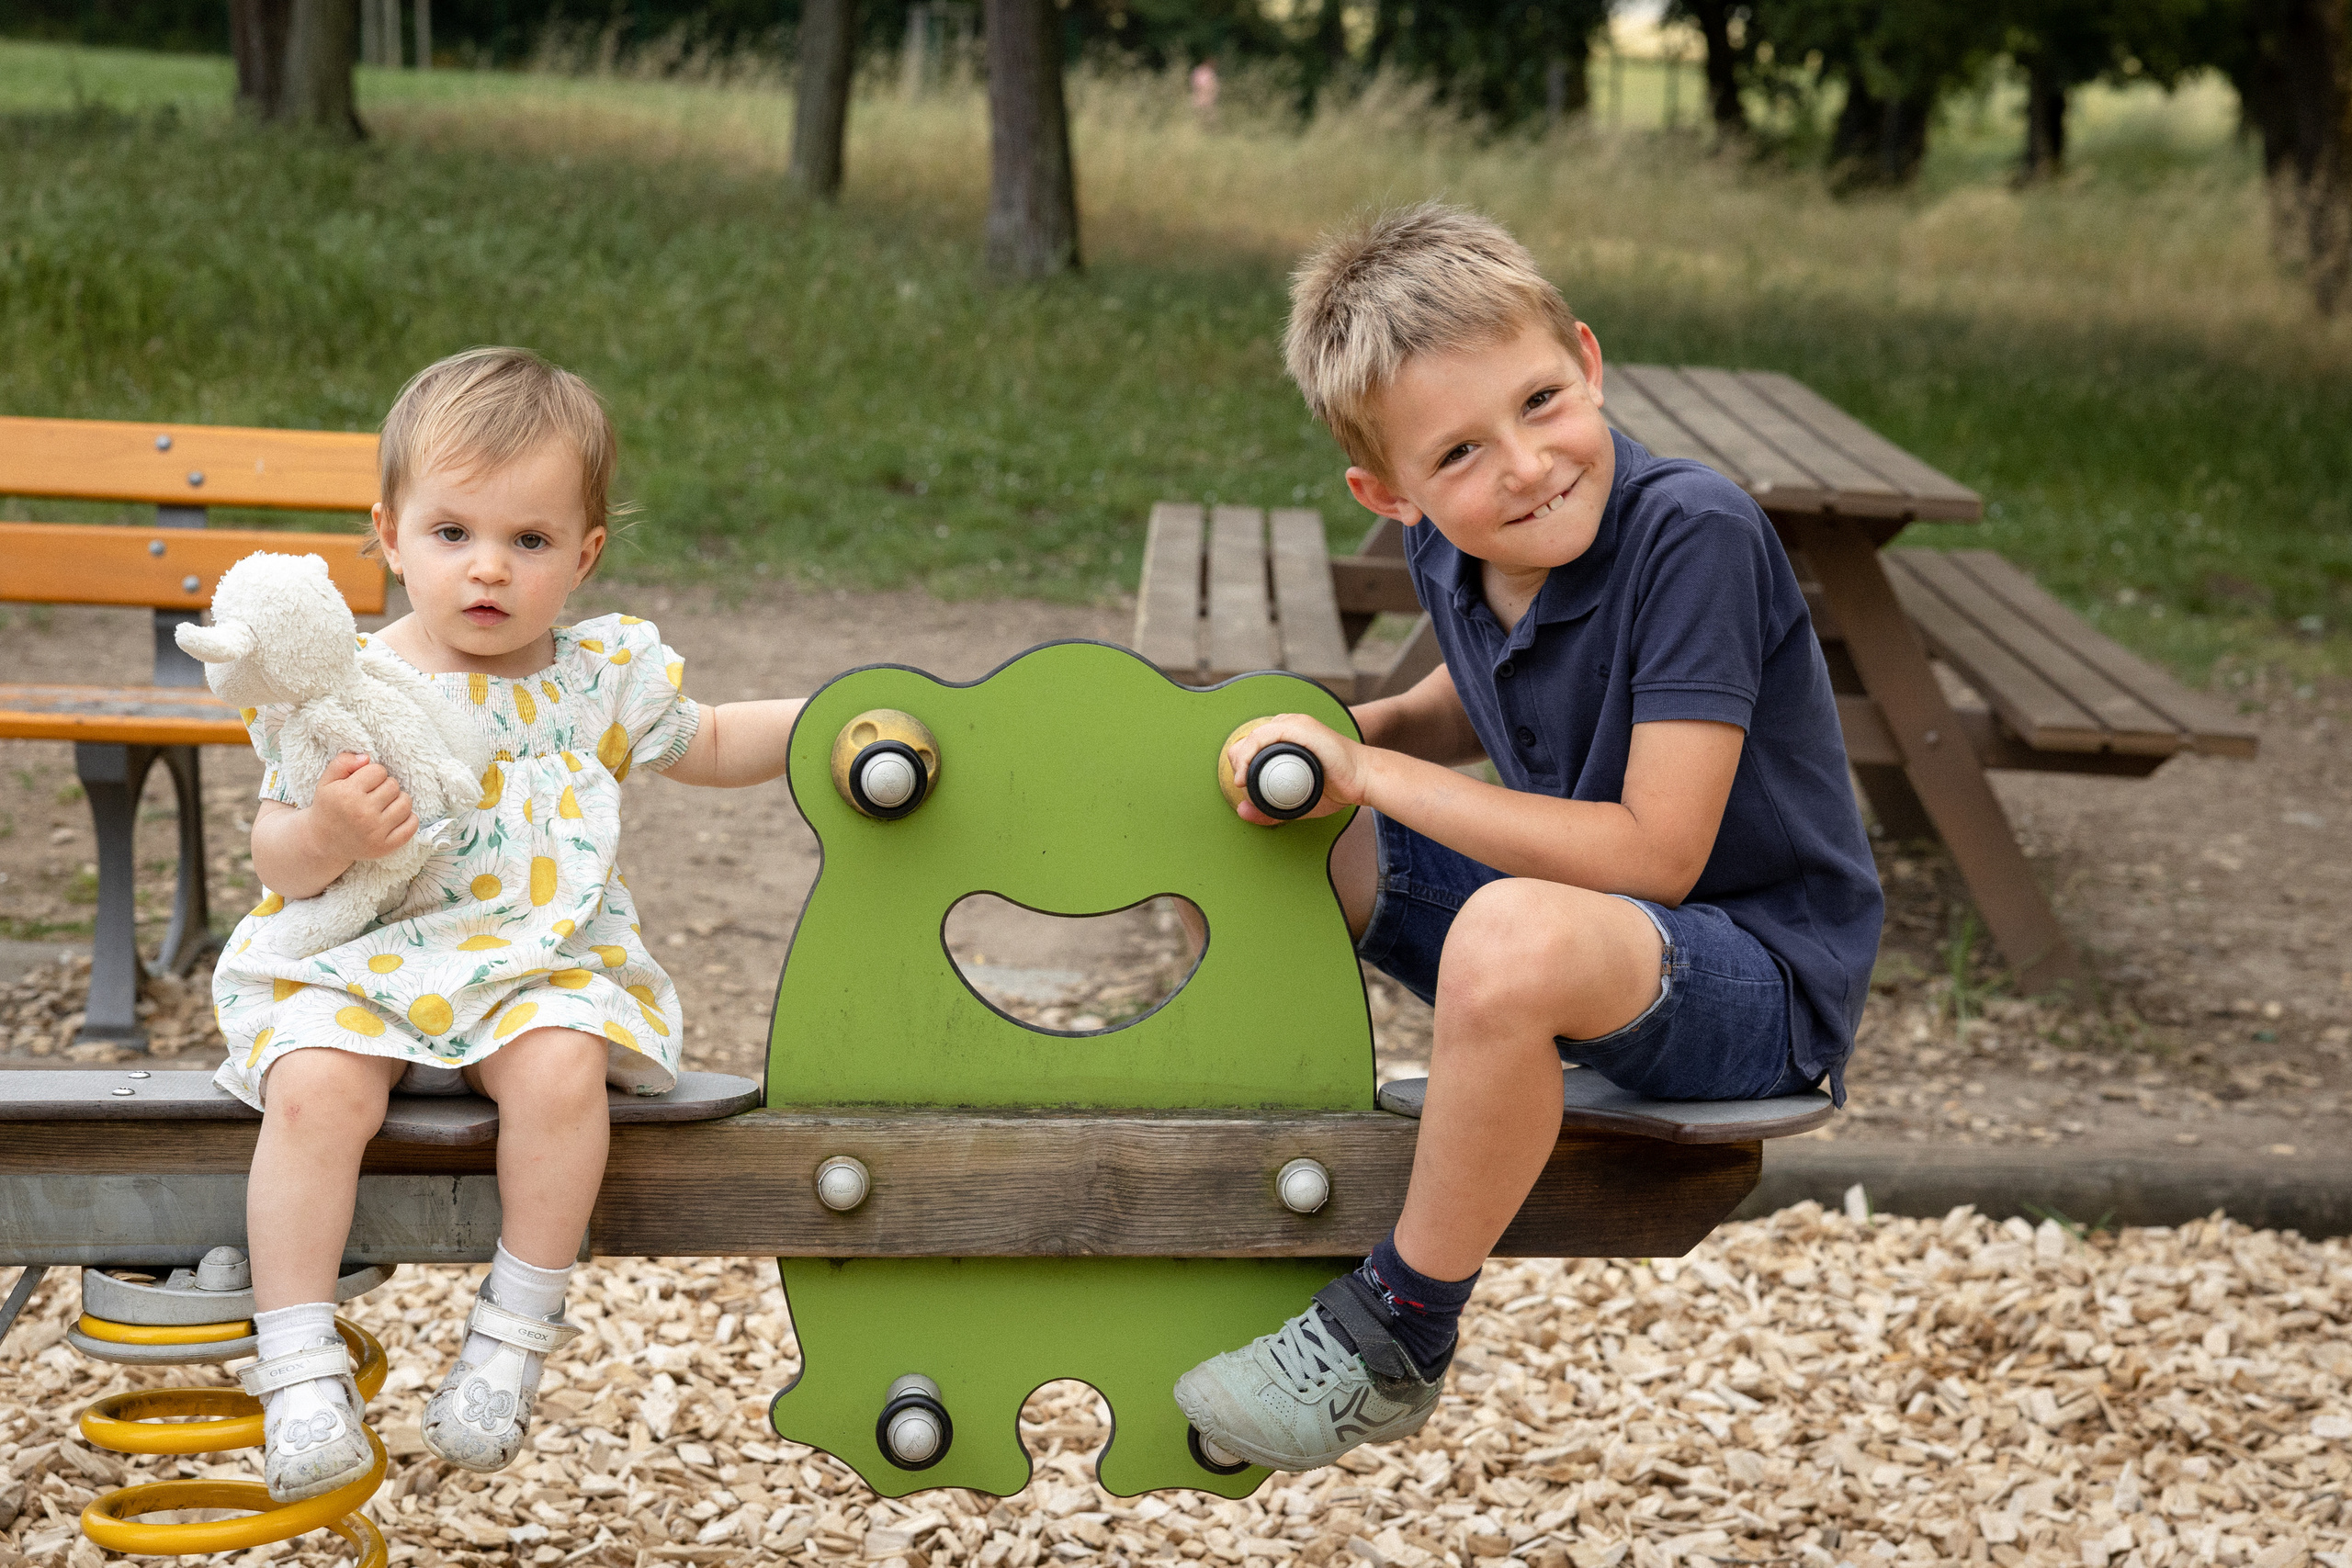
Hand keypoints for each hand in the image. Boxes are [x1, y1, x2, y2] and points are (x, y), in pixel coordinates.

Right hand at [305, 752, 419, 862]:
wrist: (324, 843)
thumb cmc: (329, 808)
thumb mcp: (327, 781)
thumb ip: (343, 762)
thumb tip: (367, 758)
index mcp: (347, 794)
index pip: (378, 771)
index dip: (372, 774)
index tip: (364, 783)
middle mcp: (362, 813)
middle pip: (393, 785)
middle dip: (385, 787)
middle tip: (373, 796)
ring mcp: (376, 832)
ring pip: (406, 802)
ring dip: (397, 801)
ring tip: (383, 806)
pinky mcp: (386, 846)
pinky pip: (412, 824)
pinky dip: (408, 818)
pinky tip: (393, 818)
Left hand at [1224, 715, 1366, 824]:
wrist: (1364, 780)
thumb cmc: (1337, 787)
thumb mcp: (1298, 803)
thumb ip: (1271, 810)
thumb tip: (1242, 811)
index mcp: (1288, 737)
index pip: (1251, 743)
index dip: (1241, 762)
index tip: (1242, 784)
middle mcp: (1290, 725)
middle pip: (1248, 738)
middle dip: (1239, 762)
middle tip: (1242, 784)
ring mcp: (1296, 724)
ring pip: (1254, 736)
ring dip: (1242, 759)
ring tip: (1243, 780)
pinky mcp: (1302, 728)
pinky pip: (1266, 735)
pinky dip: (1252, 752)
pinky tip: (1248, 770)